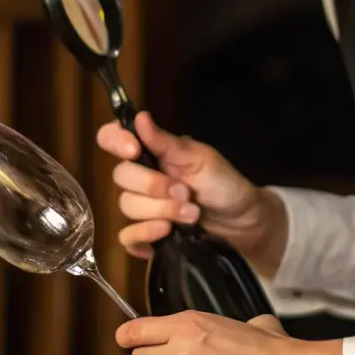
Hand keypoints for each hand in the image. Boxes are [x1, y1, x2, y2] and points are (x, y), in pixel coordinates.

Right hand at [97, 111, 285, 272]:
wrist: (242, 222)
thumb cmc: (223, 184)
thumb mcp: (201, 159)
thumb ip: (167, 143)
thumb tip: (140, 116)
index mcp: (151, 152)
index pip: (112, 138)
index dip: (115, 141)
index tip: (134, 150)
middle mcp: (141, 177)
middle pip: (120, 177)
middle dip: (153, 186)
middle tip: (185, 192)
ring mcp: (141, 207)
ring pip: (126, 207)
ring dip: (161, 211)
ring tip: (192, 214)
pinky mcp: (146, 235)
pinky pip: (127, 237)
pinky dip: (145, 235)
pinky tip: (166, 234)